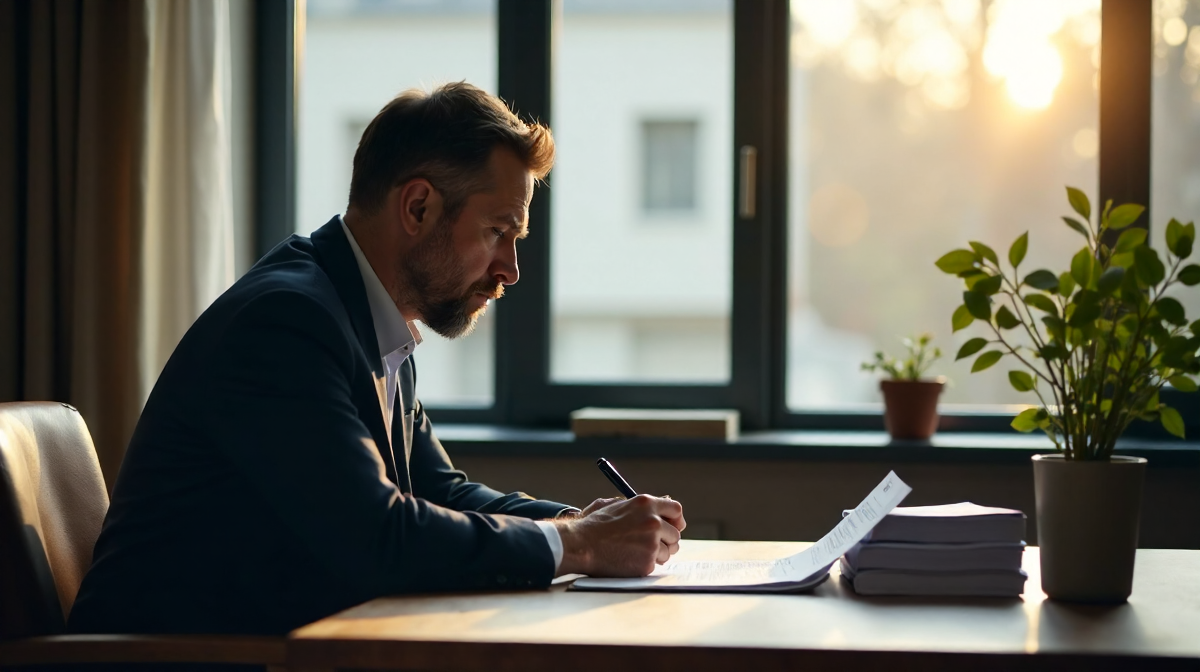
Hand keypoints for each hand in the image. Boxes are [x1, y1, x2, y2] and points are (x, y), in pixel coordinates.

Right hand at [555, 495, 685, 576]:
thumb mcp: (616, 505)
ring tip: (635, 552)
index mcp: (646, 504)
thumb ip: (640, 508)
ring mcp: (651, 543)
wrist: (580, 545)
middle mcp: (653, 522)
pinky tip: (629, 560)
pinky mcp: (647, 562)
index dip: (676, 520)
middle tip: (655, 544)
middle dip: (667, 540)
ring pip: (668, 552)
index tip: (674, 526)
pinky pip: (655, 565)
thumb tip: (658, 510)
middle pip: (675, 533)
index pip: (676, 510)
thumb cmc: (594, 525)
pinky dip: (645, 564)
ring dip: (656, 554)